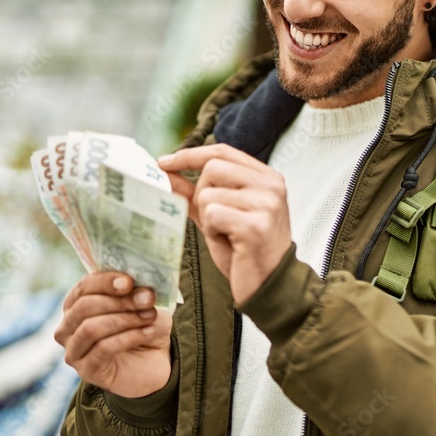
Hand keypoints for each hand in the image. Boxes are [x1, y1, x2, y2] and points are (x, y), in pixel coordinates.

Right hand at [54, 272, 171, 397]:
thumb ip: (140, 292)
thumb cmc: (144, 326)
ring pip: (90, 329)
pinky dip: (129, 337)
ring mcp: (74, 351)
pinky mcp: (86, 370)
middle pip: (84, 307)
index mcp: (77, 304)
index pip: (84, 287)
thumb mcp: (146, 304)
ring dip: (124, 319)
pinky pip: (103, 349)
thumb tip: (142, 285)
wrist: (154, 362)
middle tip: (147, 298)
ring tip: (150, 315)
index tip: (129, 281)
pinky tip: (148, 332)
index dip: (105, 281)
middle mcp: (68, 327)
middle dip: (119, 301)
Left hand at [158, 144, 291, 304]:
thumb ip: (196, 192)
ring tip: (225, 233)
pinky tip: (229, 242)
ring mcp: (265, 204)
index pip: (223, 151)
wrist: (271, 284)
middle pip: (213, 167)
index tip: (164, 163)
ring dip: (207, 217)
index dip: (190, 155)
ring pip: (208, 193)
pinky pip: (212, 214)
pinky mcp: (255, 225)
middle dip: (201, 193)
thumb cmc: (247, 250)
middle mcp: (271, 185)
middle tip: (212, 218)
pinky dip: (212, 230)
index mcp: (267, 177)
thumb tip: (167, 173)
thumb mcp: (221, 215)